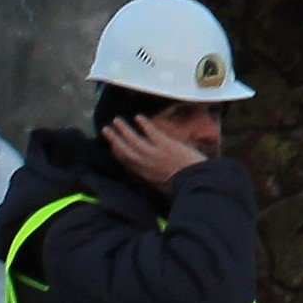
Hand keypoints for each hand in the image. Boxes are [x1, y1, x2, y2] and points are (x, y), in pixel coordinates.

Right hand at [102, 109, 221, 190]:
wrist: (197, 182)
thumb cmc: (186, 185)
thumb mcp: (166, 186)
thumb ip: (158, 177)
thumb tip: (156, 174)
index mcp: (146, 175)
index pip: (128, 163)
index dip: (118, 154)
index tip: (112, 146)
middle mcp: (146, 165)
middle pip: (125, 151)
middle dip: (114, 140)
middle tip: (105, 130)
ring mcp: (154, 154)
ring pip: (134, 140)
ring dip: (124, 129)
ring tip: (116, 120)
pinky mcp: (165, 145)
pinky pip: (151, 132)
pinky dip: (144, 124)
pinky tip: (138, 116)